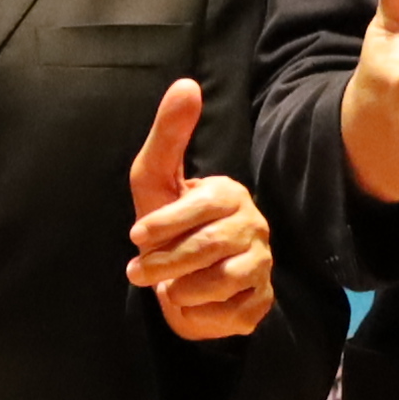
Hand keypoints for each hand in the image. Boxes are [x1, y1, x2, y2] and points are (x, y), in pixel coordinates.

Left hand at [122, 77, 275, 339]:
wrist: (180, 282)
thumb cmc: (165, 225)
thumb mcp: (156, 179)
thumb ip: (168, 134)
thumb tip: (187, 83)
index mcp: (230, 194)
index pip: (203, 205)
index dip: (165, 223)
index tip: (135, 237)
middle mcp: (255, 226)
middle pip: (209, 246)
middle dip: (165, 262)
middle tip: (138, 272)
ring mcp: (262, 265)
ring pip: (221, 282)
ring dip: (181, 290)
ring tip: (167, 288)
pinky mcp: (261, 303)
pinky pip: (229, 315)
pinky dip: (199, 316)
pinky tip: (191, 305)